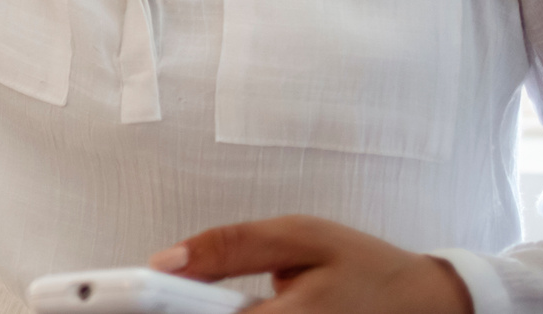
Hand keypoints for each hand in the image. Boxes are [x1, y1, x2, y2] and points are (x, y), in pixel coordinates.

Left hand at [152, 216, 471, 311]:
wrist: (426, 305)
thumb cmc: (368, 268)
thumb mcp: (299, 236)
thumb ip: (229, 247)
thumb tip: (166, 261)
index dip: (152, 306)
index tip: (116, 295)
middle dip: (173, 313)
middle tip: (145, 295)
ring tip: (188, 300)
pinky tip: (224, 307)